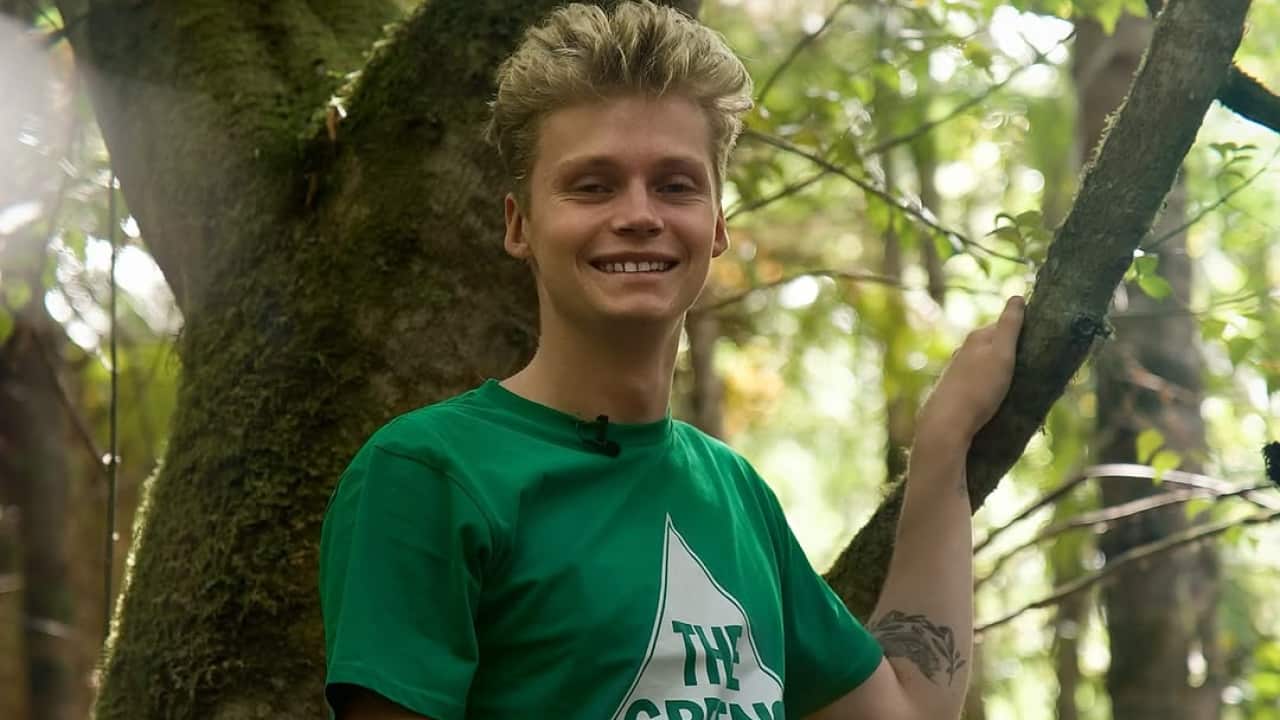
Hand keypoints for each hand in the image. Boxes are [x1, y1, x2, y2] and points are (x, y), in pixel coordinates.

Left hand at [917, 296, 1023, 445]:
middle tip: (1033, 365)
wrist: (948, 422)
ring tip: (1017, 383)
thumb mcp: (1001, 354)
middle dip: (1011, 351)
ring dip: (1000, 369)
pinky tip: (995, 396)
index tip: (1040, 341)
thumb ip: (1009, 326)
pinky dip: (989, 384)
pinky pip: (977, 381)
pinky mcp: (954, 390)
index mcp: (976, 338)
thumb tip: (1018, 297)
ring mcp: (956, 370)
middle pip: (993, 345)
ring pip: (984, 364)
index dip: (1022, 331)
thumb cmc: (979, 387)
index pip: (1003, 325)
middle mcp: (963, 350)